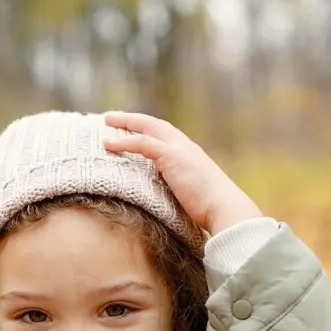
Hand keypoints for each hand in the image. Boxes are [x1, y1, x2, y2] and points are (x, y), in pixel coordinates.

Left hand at [102, 111, 261, 234]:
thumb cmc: (210, 212)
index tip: (132, 130)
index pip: (166, 137)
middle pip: (155, 125)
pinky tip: (108, 143)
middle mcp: (186, 147)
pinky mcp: (172, 157)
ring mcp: (180, 150)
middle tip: (113, 118)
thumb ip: (176, 192)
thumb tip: (162, 204)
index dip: (148, 131)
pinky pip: (142, 143)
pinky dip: (124, 142)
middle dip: (134, 120)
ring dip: (126, 123)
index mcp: (191, 156)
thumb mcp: (190, 197)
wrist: (224, 209)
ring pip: (148, 128)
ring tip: (106, 120)